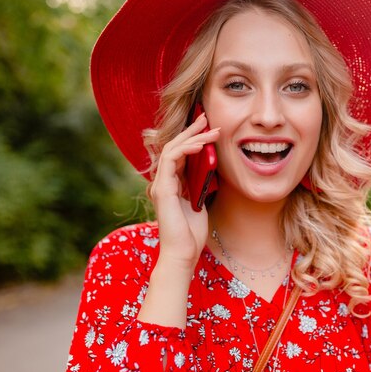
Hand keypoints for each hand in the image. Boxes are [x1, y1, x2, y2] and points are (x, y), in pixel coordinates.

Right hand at [150, 113, 219, 272]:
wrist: (183, 254)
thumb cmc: (192, 234)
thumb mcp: (200, 203)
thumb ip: (200, 186)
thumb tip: (209, 169)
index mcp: (170, 185)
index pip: (178, 154)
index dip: (192, 139)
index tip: (208, 128)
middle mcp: (162, 182)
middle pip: (173, 147)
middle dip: (191, 131)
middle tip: (206, 117)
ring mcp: (160, 185)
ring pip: (172, 149)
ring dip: (192, 137)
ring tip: (210, 129)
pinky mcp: (163, 189)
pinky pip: (171, 160)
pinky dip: (186, 149)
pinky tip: (200, 145)